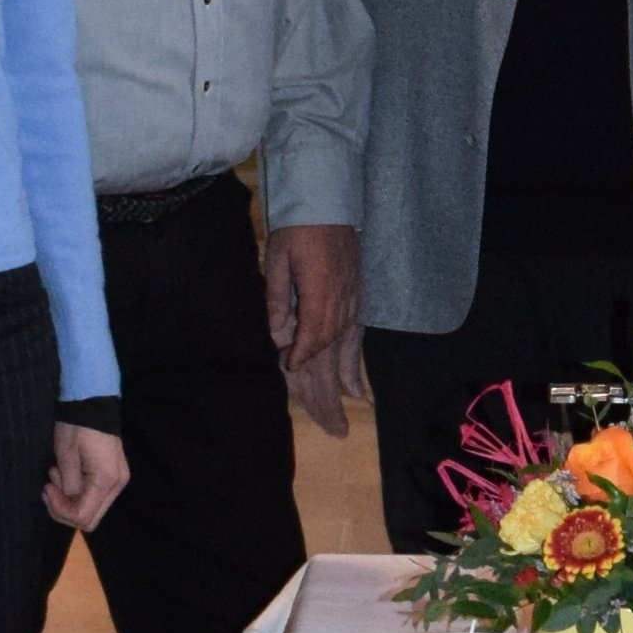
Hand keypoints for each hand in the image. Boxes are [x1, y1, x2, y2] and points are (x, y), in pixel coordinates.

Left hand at [46, 422, 131, 534]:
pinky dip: (76, 493)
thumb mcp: (66, 454)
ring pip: (91, 510)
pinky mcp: (113, 477)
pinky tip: (65, 475)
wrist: (92, 402)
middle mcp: (117, 484)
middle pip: (90, 519)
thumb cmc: (77, 425)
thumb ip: (68, 484)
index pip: (83, 516)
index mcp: (106, 480)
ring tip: (56, 475)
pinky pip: (94, 497)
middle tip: (48, 488)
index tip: (46, 488)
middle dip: (64, 509)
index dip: (60, 510)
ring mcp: (118, 481)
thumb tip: (69, 498)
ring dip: (69, 500)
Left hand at [267, 218, 362, 438]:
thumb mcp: (277, 260)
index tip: (289, 375)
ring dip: (340, 389)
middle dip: (329, 397)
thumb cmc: (297, 228)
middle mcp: (342, 307)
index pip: (310, 341)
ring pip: (344, 355)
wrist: (329, 200)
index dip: (299, 361)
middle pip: (332, 359)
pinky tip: (356, 391)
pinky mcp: (357, 301)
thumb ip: (277, 299)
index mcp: (321, 296)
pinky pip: (357, 341)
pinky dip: (355, 367)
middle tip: (333, 431)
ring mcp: (353, 305)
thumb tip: (275, 335)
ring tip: (341, 422)